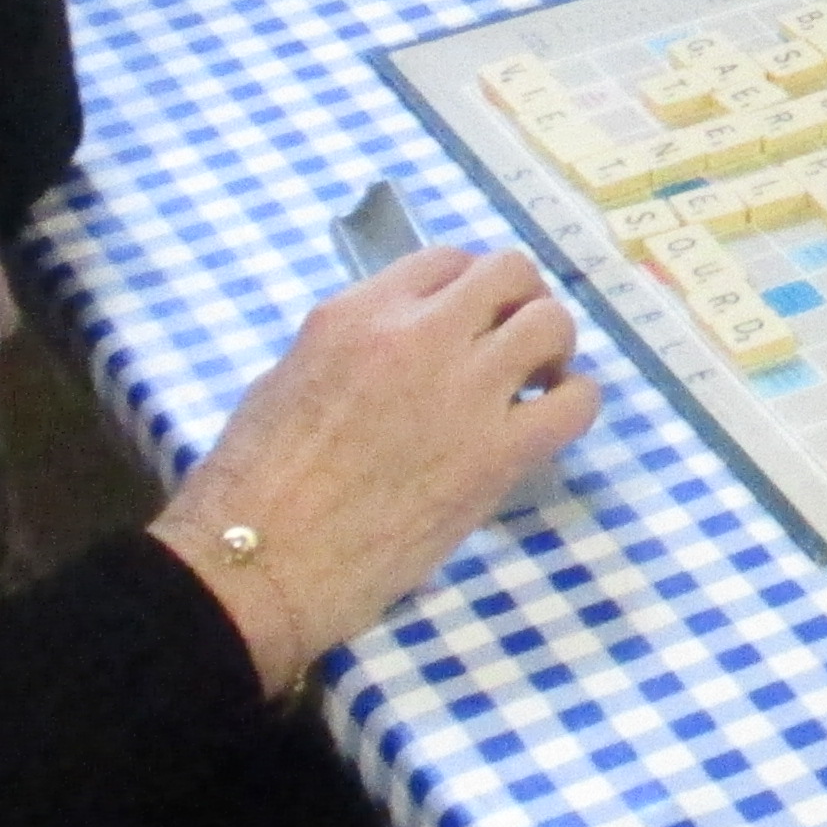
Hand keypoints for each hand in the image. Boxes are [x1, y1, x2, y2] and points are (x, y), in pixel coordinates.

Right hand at [149, 243, 597, 689]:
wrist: (258, 565)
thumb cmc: (251, 484)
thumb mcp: (289, 378)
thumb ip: (355, 349)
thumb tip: (399, 353)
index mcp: (358, 313)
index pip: (445, 260)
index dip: (468, 288)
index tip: (471, 320)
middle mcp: (418, 335)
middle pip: (509, 273)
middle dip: (520, 301)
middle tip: (513, 343)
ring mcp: (463, 392)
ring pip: (551, 323)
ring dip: (552, 347)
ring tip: (536, 381)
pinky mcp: (495, 455)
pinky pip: (574, 404)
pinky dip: (575, 402)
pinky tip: (552, 420)